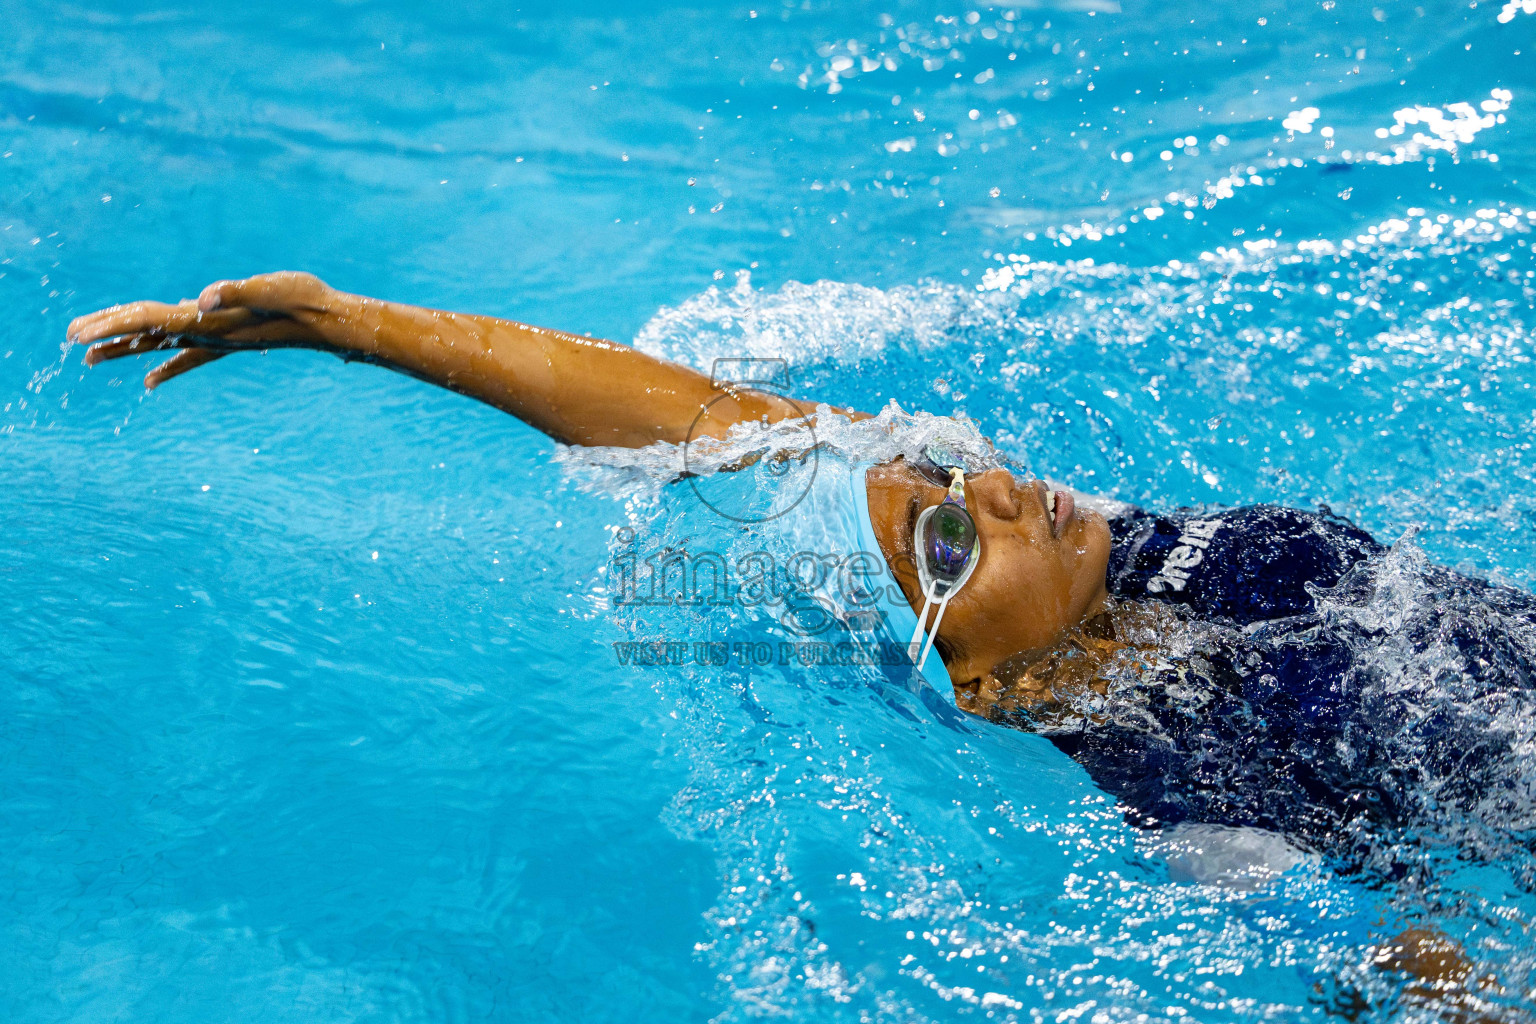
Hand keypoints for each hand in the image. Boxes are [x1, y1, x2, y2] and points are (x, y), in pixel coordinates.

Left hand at [67, 271, 342, 388]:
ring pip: (160, 343)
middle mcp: (206, 334)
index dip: (111, 326)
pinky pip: (186, 348)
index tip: (76, 336)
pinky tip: (152, 364)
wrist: (330, 321)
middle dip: (108, 339)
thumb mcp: (268, 289)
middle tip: (72, 344)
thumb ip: (235, 292)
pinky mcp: (228, 334)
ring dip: (126, 348)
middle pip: (146, 336)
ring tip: (92, 357)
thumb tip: (202, 299)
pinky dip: (164, 354)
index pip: (148, 321)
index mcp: (207, 322)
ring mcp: (216, 336)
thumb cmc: (301, 301)